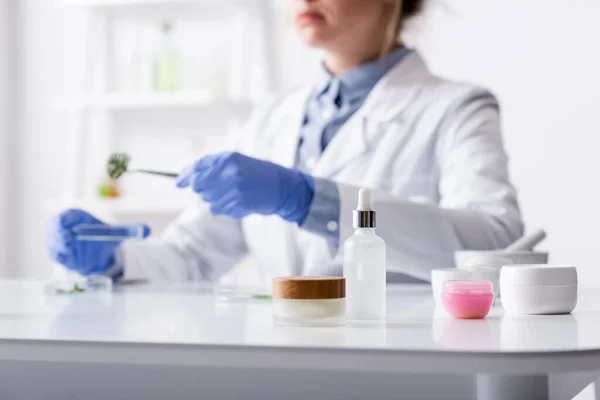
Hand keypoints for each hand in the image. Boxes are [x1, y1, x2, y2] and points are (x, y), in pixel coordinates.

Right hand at [46, 209, 149, 275]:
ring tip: (69, 250)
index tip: (67, 223)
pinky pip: (56, 255)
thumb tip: (148, 230)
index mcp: (78, 216)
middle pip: (55, 227)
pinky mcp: (58, 253)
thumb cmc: (101, 237)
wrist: (96, 252)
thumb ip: (130, 230)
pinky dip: (61, 257)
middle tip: (67, 240)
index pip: (68, 214)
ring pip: (54, 242)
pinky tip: (70, 260)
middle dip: (58, 234)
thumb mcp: (115, 233)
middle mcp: (65, 226)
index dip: (65, 218)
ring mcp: (59, 240)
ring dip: (59, 247)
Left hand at [176, 152, 314, 222]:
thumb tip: (186, 177)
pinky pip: (219, 209)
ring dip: (215, 199)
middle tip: (218, 187)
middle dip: (204, 189)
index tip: (178, 184)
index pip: (198, 169)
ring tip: (232, 193)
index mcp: (228, 159)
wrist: (280, 186)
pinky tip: (237, 200)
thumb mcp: (235, 161)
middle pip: (200, 187)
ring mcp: (234, 190)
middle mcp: (230, 173)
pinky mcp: (239, 204)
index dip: (185, 178)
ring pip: (208, 200)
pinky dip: (224, 207)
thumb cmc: (255, 171)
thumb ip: (211, 165)